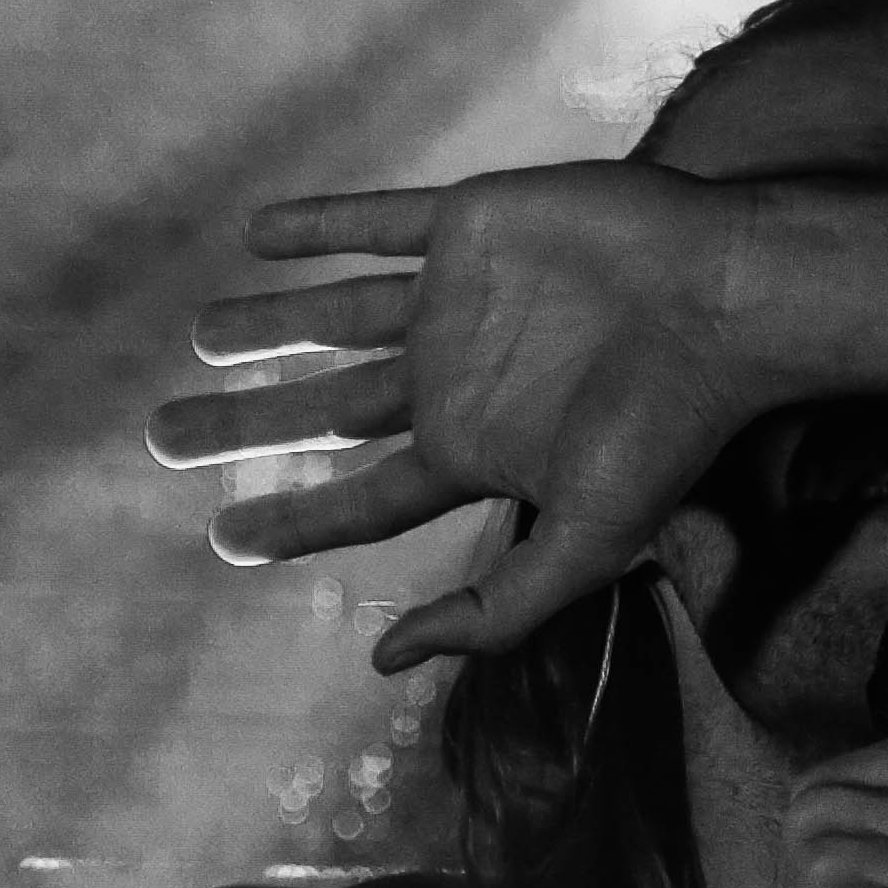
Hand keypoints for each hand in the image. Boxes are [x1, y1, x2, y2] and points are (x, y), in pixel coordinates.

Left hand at [145, 161, 760, 671]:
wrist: (725, 297)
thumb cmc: (667, 428)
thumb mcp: (585, 546)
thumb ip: (491, 610)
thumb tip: (380, 664)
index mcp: (476, 451)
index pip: (363, 498)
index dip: (295, 519)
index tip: (225, 538)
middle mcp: (456, 376)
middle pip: (327, 408)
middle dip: (245, 422)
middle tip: (162, 435)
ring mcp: (459, 299)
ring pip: (336, 315)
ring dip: (266, 324)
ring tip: (198, 337)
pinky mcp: (471, 224)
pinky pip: (378, 223)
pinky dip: (318, 227)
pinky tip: (258, 238)